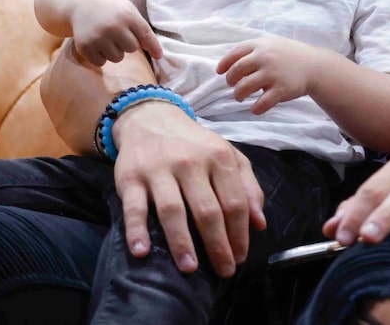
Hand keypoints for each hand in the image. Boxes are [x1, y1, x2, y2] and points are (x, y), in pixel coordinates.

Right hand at [69, 0, 162, 65]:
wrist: (80, 3)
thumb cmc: (110, 8)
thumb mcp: (127, 10)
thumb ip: (141, 29)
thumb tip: (156, 53)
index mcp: (127, 15)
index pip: (145, 35)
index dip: (154, 47)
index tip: (159, 56)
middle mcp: (113, 26)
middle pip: (132, 49)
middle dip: (126, 44)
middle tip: (117, 33)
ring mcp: (98, 37)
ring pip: (117, 58)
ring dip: (114, 51)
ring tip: (106, 38)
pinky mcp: (85, 46)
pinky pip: (101, 63)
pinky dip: (100, 57)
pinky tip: (96, 43)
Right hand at [112, 100, 266, 276]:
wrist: (151, 118)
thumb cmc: (195, 145)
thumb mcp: (228, 155)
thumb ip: (248, 186)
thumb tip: (260, 224)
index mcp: (218, 157)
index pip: (234, 202)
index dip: (239, 234)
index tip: (240, 258)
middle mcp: (190, 162)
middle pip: (207, 210)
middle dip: (217, 245)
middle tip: (223, 271)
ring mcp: (159, 169)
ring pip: (172, 210)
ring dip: (182, 243)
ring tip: (190, 269)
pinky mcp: (130, 177)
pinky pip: (134, 207)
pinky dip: (136, 230)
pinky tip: (142, 252)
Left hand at [217, 36, 322, 113]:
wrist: (315, 65)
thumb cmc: (289, 55)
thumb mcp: (271, 44)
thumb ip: (253, 50)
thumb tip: (228, 63)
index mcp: (260, 45)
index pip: (234, 53)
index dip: (224, 64)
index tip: (219, 72)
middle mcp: (265, 58)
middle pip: (236, 71)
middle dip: (230, 81)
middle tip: (232, 86)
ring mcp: (273, 74)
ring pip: (244, 88)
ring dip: (238, 95)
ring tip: (240, 97)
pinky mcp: (282, 90)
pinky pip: (261, 103)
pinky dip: (255, 108)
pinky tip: (255, 108)